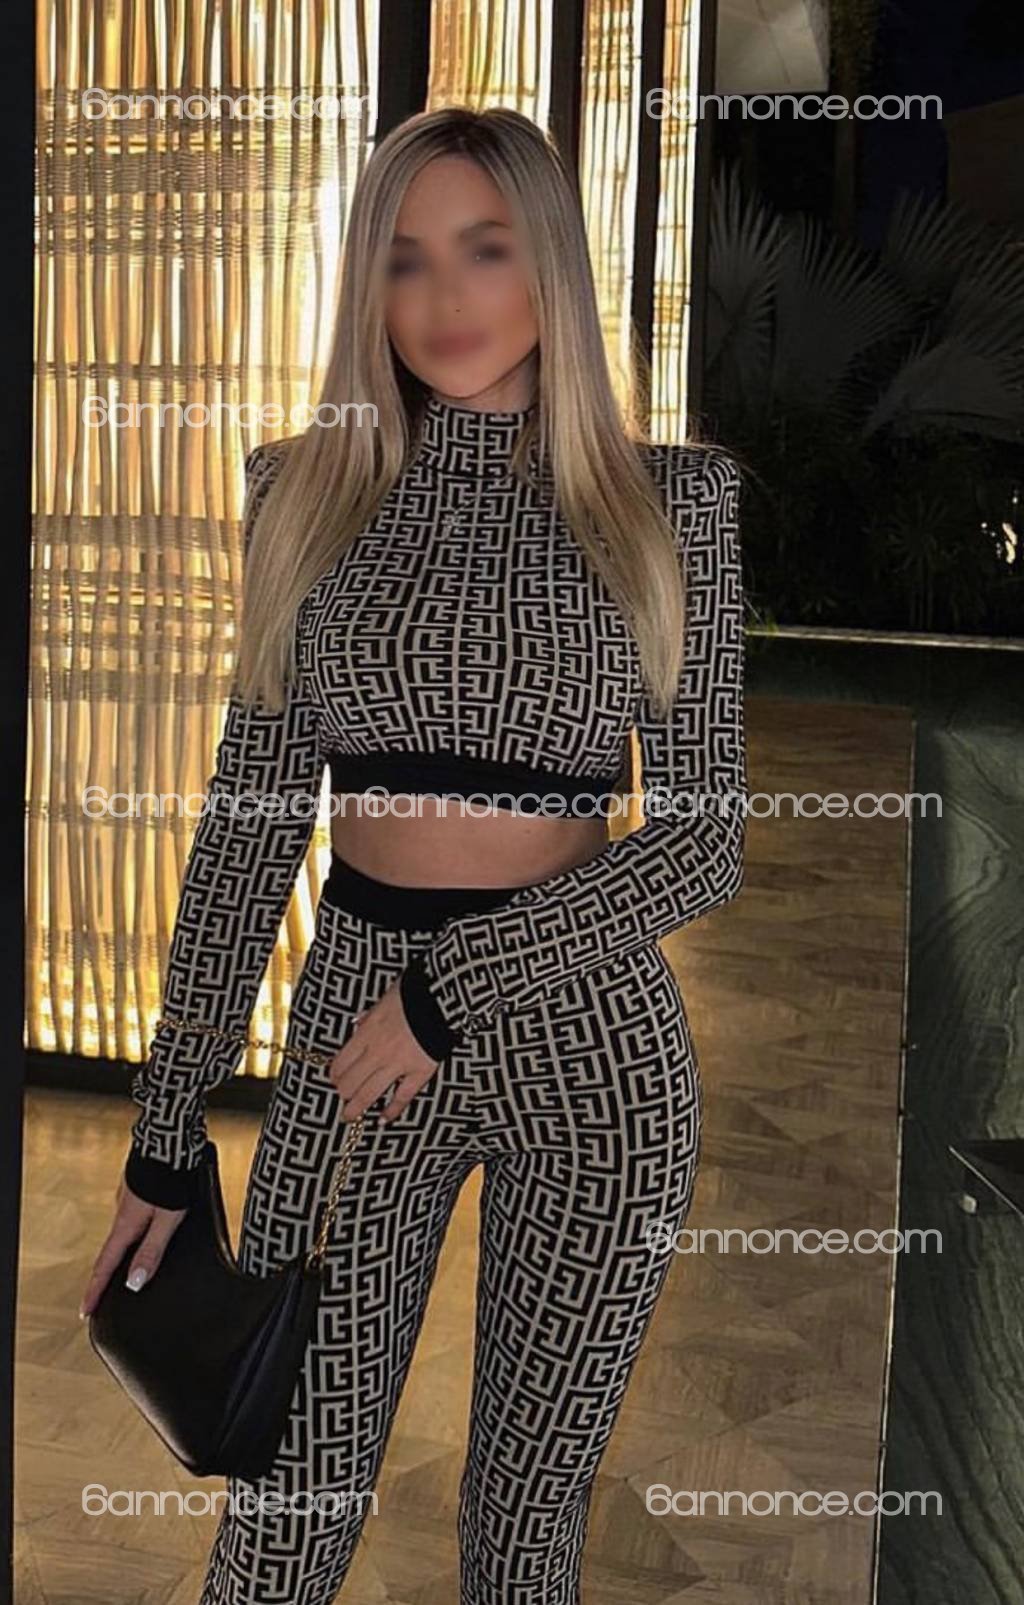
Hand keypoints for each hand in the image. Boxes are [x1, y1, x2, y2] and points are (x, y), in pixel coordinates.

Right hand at [79, 1174, 187, 1318]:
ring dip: (119, 1252)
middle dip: (105, 1276)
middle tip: (100, 1296)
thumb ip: (152, 1251)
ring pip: (121, 1232)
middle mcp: (123, 1212)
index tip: (86, 1311)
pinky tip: (140, 1233)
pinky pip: (130, 1216)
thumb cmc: (173, 1176)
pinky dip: (130, 1232)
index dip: (96, 1291)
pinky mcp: (138, 1187)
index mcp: (126, 1224)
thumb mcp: (167, 1219)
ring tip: (120, 1270)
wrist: (172, 1137)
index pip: (105, 1267)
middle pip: (111, 1251)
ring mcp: (129, 1197)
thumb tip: (134, 1283)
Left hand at [328, 980, 442, 1123]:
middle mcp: (377, 1052)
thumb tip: (357, 1025)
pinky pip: (402, 1097)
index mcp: (366, 1033)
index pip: (340, 1062)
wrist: (442, 997)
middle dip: (342, 1092)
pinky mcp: (419, 1073)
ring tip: (349, 1116)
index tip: (333, 1079)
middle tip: (341, 1097)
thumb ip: (368, 1017)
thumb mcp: (382, 1001)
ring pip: (369, 1094)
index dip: (333, 1074)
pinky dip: (391, 1110)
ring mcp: (398, 1065)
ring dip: (355, 1108)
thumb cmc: (413, 994)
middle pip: (350, 1082)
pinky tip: (383, 1119)